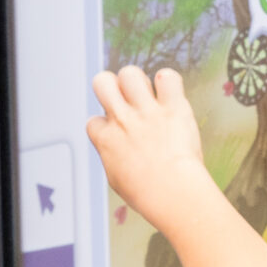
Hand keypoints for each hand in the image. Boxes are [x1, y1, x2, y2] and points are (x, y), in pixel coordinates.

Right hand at [87, 67, 209, 231]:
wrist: (172, 192)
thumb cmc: (148, 193)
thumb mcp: (117, 179)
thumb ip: (113, 157)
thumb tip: (115, 152)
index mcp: (106, 139)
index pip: (93, 120)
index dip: (105, 125)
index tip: (119, 135)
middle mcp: (122, 120)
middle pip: (102, 81)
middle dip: (111, 86)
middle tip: (125, 100)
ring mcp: (147, 111)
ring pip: (130, 73)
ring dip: (137, 81)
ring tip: (148, 95)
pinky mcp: (172, 106)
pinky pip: (166, 76)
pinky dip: (168, 81)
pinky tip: (169, 94)